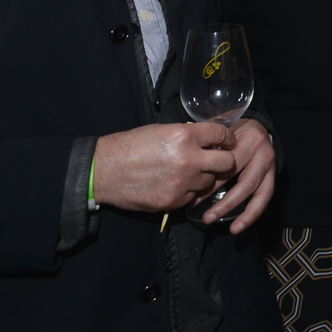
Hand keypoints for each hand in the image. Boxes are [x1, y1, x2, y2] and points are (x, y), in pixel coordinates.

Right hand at [93, 123, 237, 213]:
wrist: (104, 171)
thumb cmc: (130, 146)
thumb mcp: (161, 130)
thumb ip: (187, 135)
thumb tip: (208, 140)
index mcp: (184, 136)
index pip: (221, 135)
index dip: (227, 138)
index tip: (228, 142)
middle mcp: (188, 159)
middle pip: (227, 162)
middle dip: (224, 160)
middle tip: (217, 160)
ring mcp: (182, 183)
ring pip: (210, 182)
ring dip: (204, 177)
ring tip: (189, 173)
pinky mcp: (174, 201)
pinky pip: (193, 196)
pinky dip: (189, 191)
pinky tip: (176, 185)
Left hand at [202, 119, 276, 233]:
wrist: (258, 127)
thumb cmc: (234, 132)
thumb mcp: (223, 135)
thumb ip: (213, 151)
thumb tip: (192, 177)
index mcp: (249, 142)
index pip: (229, 167)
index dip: (211, 185)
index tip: (194, 200)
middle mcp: (263, 154)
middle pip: (245, 183)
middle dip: (226, 204)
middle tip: (208, 218)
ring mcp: (271, 167)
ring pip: (260, 194)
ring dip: (246, 214)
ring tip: (234, 229)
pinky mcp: (273, 177)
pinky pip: (266, 198)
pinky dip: (254, 213)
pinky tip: (241, 224)